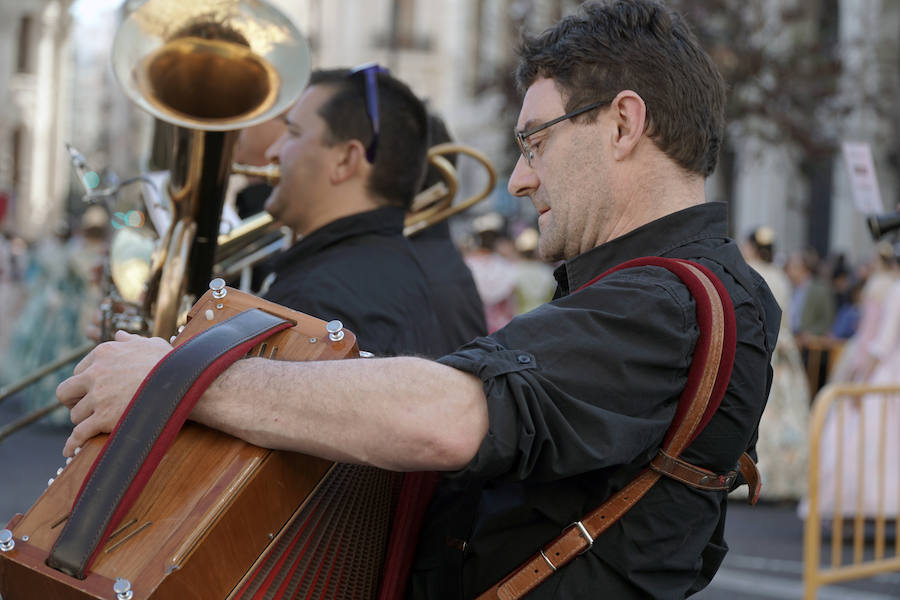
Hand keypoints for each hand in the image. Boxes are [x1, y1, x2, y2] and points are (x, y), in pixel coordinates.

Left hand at [57, 330, 172, 455]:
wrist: (183, 383)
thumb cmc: (171, 363)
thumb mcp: (150, 343)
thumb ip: (131, 340)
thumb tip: (119, 335)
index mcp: (104, 353)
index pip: (79, 371)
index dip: (85, 384)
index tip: (93, 391)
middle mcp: (95, 374)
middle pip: (66, 392)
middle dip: (74, 401)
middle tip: (86, 407)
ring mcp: (98, 397)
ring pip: (75, 414)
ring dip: (84, 420)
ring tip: (95, 424)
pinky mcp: (103, 419)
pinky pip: (78, 434)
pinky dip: (72, 443)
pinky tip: (69, 450)